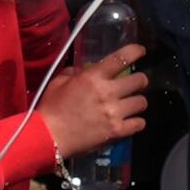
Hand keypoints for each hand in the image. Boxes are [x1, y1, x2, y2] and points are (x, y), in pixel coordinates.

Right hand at [38, 41, 149, 158]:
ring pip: (142, 102)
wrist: (47, 137)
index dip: (135, 51)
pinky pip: (139, 123)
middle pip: (140, 80)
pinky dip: (136, 122)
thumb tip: (87, 69)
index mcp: (93, 77)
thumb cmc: (51, 108)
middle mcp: (108, 92)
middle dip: (139, 81)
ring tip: (129, 106)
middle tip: (133, 85)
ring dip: (136, 102)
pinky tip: (129, 122)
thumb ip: (75, 72)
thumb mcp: (58, 82)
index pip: (122, 58)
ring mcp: (115, 112)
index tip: (140, 51)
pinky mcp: (117, 131)